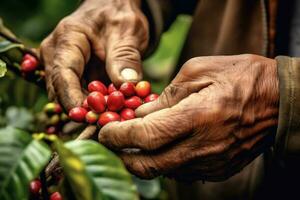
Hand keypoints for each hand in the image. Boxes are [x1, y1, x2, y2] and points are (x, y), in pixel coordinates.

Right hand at [40, 0, 147, 109]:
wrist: (115, 12)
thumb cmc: (119, 16)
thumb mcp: (127, 31)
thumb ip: (125, 57)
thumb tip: (127, 86)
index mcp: (66, 40)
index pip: (62, 74)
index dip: (72, 98)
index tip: (88, 116)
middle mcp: (58, 55)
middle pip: (62, 90)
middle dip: (83, 109)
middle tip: (106, 122)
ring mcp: (64, 68)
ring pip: (70, 97)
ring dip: (90, 110)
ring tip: (113, 117)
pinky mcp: (75, 78)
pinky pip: (81, 97)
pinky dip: (96, 106)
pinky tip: (112, 111)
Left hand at [99, 54, 278, 180]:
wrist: (279, 102)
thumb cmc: (241, 78)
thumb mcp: (200, 70)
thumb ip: (166, 95)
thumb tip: (140, 114)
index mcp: (198, 116)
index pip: (145, 136)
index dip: (117, 136)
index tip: (103, 131)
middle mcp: (203, 147)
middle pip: (147, 165)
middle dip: (121, 157)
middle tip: (111, 143)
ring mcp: (211, 164)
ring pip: (162, 172)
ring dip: (141, 159)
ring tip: (134, 142)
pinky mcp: (217, 171)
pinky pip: (180, 172)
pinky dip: (163, 162)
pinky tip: (163, 146)